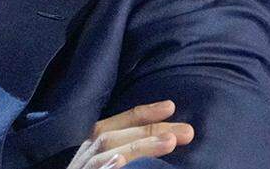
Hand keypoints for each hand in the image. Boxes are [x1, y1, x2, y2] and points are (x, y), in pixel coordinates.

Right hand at [66, 100, 194, 168]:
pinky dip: (105, 166)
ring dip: (137, 145)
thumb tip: (164, 144)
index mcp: (90, 153)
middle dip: (149, 129)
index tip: (170, 107)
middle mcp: (82, 159)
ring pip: (104, 153)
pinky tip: (119, 161)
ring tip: (169, 143)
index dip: (141, 115)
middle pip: (112, 135)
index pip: (114, 127)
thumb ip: (125, 157)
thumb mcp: (108, 165)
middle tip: (186, 130)